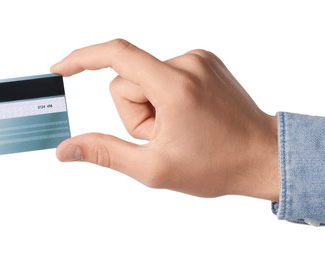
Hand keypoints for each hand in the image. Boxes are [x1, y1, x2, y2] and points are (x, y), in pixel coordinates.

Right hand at [51, 39, 278, 200]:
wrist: (263, 156)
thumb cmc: (216, 166)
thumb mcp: (154, 168)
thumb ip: (105, 154)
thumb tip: (66, 149)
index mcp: (174, 86)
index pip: (116, 54)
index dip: (81, 59)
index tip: (61, 69)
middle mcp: (187, 63)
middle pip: (128, 81)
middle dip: (135, 113)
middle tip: (163, 137)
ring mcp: (199, 59)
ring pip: (145, 78)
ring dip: (152, 107)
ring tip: (178, 128)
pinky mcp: (204, 61)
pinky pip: (164, 74)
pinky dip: (166, 96)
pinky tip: (188, 116)